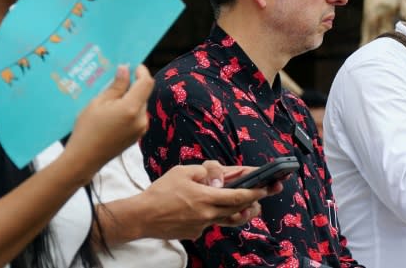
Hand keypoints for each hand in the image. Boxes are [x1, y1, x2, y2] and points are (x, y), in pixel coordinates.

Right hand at [64, 64, 151, 178]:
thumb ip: (116, 86)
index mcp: (131, 108)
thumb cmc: (87, 129)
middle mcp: (142, 118)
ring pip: (140, 105)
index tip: (133, 66)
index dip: (141, 72)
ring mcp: (142, 128)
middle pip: (143, 94)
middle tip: (116, 82)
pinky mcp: (138, 135)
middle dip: (133, 86)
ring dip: (131, 98)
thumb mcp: (98, 103)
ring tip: (110, 100)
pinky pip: (138, 116)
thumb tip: (126, 69)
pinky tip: (113, 113)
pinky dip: (129, 110)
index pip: (146, 83)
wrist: (84, 159)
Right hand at [134, 161, 282, 239]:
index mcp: (206, 198)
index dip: (254, 192)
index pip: (237, 195)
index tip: (265, 188)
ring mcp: (201, 226)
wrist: (141, 217)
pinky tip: (209, 208)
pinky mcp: (194, 233)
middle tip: (263, 195)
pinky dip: (215, 215)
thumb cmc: (160, 192)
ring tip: (248, 205)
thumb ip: (205, 172)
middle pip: (237, 209)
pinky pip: (210, 223)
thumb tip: (218, 177)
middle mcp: (207, 214)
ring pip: (226, 218)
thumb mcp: (183, 172)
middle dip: (253, 201)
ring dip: (238, 211)